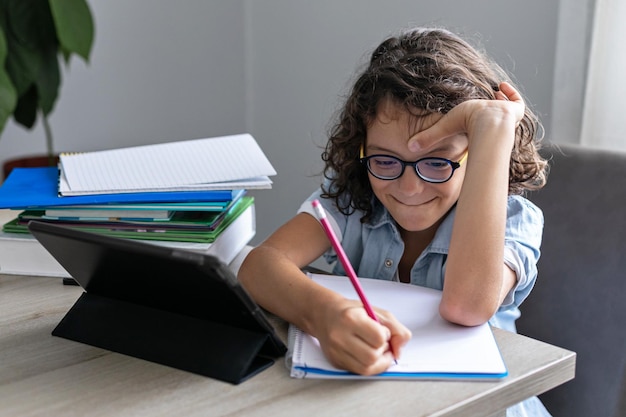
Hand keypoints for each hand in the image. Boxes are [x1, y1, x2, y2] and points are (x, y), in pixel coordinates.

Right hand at [314, 298, 411, 375]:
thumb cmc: (351, 312)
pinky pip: (359, 372)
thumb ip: (396, 328)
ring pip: (367, 368)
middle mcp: (340, 336)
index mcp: (351, 318)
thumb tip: (399, 350)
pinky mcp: (336, 362)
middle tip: (380, 343)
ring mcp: (336, 351)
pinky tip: (367, 354)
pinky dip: (368, 365)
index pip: (379, 338)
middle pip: (372, 357)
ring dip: (378, 361)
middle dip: (382, 351)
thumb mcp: (376, 311)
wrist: (325, 315)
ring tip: (375, 349)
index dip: (386, 336)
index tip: (383, 331)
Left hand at [407, 81, 524, 152]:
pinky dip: (511, 94)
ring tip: (495, 92)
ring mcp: (506, 118)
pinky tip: (501, 86)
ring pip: (506, 110)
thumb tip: (409, 147)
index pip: (478, 124)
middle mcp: (494, 124)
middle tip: (485, 101)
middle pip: (493, 118)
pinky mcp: (515, 111)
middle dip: (491, 109)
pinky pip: (517, 103)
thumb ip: (428, 138)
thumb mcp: (444, 127)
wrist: (490, 124)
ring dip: (500, 101)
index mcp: (479, 127)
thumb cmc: (469, 125)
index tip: (472, 111)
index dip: (476, 118)